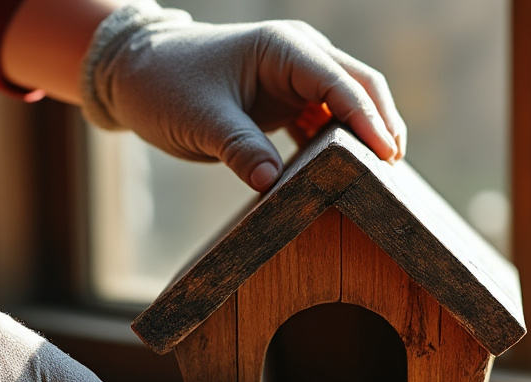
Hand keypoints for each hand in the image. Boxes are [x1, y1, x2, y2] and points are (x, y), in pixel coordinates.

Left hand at [80, 0, 406, 189]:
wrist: (136, 74)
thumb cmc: (166, 87)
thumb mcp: (200, 120)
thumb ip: (240, 149)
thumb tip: (273, 183)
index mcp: (281, 48)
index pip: (339, 83)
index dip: (367, 119)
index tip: (388, 155)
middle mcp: (298, 55)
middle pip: (358, 87)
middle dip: (380, 125)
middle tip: (394, 171)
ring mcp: (296, 76)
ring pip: (349, 103)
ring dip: (365, 136)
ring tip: (382, 178)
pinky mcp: (289, 98)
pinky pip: (328, 120)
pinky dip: (342, 144)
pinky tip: (352, 173)